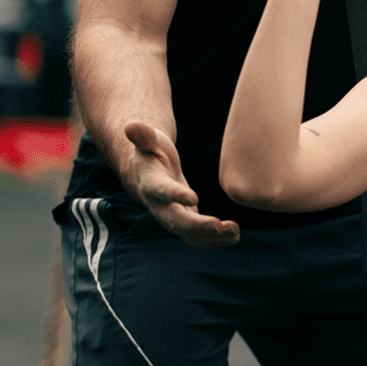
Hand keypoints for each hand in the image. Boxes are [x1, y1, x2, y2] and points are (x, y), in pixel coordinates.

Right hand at [123, 121, 239, 247]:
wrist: (147, 172)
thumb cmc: (150, 150)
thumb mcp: (147, 140)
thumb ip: (143, 136)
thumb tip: (131, 126)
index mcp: (150, 183)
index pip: (161, 191)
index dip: (175, 195)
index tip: (194, 197)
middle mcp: (159, 206)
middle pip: (176, 220)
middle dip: (197, 225)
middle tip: (219, 224)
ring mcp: (170, 217)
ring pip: (188, 234)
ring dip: (211, 236)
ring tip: (235, 232)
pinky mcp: (183, 222)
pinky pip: (197, 237)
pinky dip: (214, 239)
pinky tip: (234, 236)